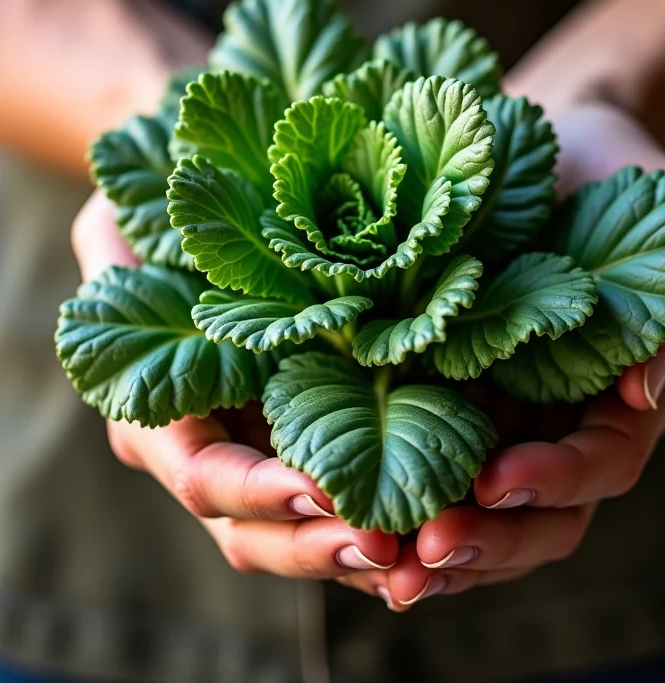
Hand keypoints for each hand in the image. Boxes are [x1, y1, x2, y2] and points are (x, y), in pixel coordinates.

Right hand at [71, 191, 396, 587]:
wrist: (214, 246)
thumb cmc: (168, 235)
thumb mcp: (126, 230)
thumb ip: (112, 260)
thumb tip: (109, 283)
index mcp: (166, 418)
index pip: (204, 476)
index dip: (258, 492)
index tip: (322, 492)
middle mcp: (217, 454)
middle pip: (256, 533)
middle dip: (318, 547)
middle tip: (389, 547)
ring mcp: (267, 462)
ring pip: (304, 537)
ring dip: (359, 557)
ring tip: (421, 559)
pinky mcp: (315, 452)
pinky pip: (342, 512)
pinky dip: (382, 531)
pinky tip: (431, 533)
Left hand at [372, 102, 664, 609]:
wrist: (552, 143)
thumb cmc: (612, 178)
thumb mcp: (660, 227)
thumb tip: (647, 391)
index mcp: (611, 395)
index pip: (600, 463)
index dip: (556, 481)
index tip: (496, 482)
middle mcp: (554, 419)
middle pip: (536, 515)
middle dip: (487, 541)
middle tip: (424, 555)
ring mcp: (495, 413)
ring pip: (475, 510)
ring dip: (432, 544)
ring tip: (379, 565)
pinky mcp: (438, 393)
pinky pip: (418, 461)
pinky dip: (391, 497)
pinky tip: (343, 513)